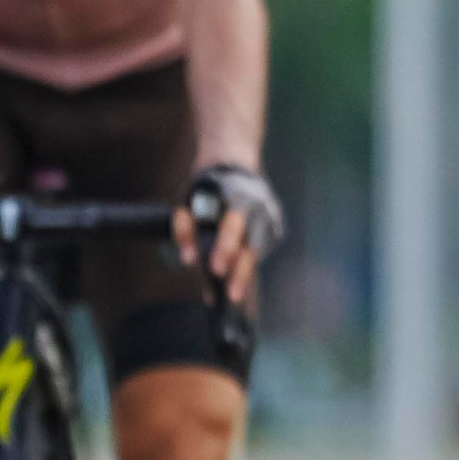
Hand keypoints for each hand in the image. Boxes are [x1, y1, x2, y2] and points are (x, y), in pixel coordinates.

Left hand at [178, 162, 284, 303]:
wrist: (233, 162)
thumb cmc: (205, 185)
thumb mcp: (186, 199)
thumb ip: (184, 227)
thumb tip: (188, 260)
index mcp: (238, 194)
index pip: (234, 224)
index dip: (226, 247)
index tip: (216, 269)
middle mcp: (260, 207)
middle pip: (253, 245)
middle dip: (241, 272)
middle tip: (230, 296)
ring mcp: (270, 218)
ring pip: (259, 252)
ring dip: (245, 275)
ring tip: (231, 297)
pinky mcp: (274, 228)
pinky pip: (260, 251)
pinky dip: (247, 266)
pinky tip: (237, 280)